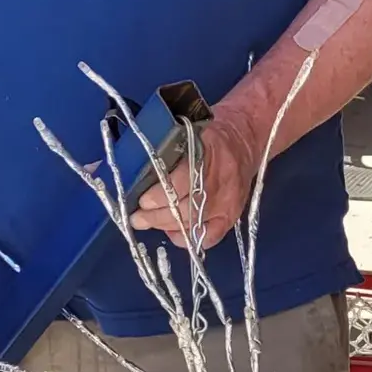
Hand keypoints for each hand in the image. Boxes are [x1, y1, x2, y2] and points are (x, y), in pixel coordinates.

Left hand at [130, 110, 261, 250]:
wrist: (247, 137)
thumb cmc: (211, 134)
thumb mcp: (188, 132)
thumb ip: (164, 151)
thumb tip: (124, 173)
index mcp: (208, 151)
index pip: (182, 181)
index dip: (159, 195)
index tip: (141, 200)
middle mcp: (220, 178)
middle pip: (185, 207)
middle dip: (156, 215)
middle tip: (137, 217)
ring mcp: (228, 200)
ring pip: (193, 223)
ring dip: (165, 225)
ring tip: (147, 222)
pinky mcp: (232, 214)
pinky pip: (209, 236)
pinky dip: (188, 238)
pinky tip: (173, 232)